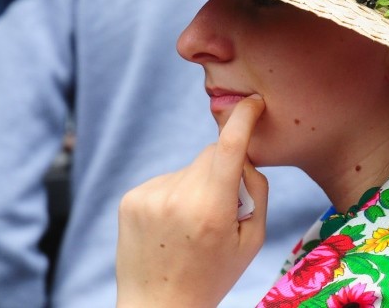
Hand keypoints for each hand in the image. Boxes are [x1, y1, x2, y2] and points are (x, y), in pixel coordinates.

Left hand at [116, 95, 268, 306]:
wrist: (157, 306)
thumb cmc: (212, 276)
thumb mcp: (252, 240)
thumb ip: (257, 192)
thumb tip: (243, 158)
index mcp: (212, 210)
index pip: (230, 146)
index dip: (244, 118)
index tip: (254, 102)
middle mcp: (177, 198)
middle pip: (211, 155)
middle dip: (224, 170)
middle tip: (223, 208)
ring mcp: (150, 197)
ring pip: (189, 169)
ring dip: (198, 185)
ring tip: (191, 225)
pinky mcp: (131, 198)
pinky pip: (167, 180)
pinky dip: (175, 194)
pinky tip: (170, 225)